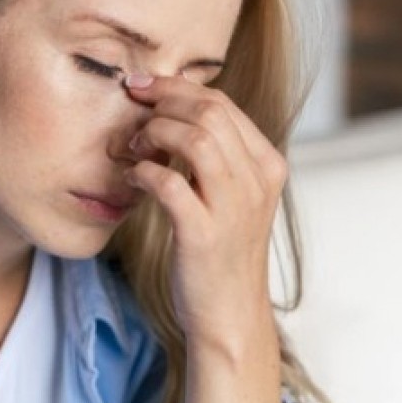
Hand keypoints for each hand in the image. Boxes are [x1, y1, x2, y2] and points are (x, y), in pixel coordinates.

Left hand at [121, 73, 286, 348]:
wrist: (230, 315)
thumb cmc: (223, 255)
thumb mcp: (234, 199)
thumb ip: (218, 158)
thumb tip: (174, 114)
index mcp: (268, 166)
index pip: (224, 105)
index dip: (179, 88)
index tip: (146, 87)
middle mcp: (257, 182)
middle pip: (211, 112)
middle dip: (164, 100)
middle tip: (134, 107)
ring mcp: (233, 208)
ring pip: (197, 139)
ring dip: (156, 133)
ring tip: (136, 145)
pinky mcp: (204, 234)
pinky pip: (170, 183)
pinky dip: (144, 172)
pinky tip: (133, 177)